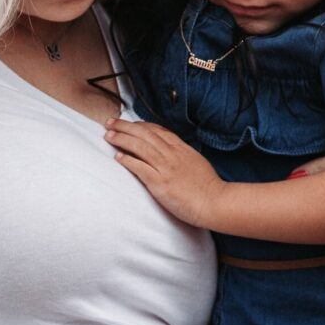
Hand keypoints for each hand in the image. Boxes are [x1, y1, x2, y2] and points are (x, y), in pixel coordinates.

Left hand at [103, 118, 225, 227]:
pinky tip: (117, 156)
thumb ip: (182, 154)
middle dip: (125, 126)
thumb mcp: (196, 162)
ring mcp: (166, 168)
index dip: (139, 125)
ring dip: (122, 139)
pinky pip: (140, 168)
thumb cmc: (208, 186)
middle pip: (144, 134)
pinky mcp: (161, 183)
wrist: (216, 201)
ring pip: (140, 147)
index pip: (157, 130)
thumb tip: (172, 150)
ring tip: (108, 136)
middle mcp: (172, 154)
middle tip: (109, 122)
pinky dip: (128, 160)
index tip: (128, 123)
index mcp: (181, 148)